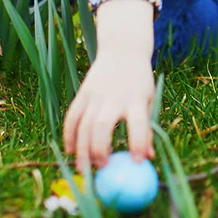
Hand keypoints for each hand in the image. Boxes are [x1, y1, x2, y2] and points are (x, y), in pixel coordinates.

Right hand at [63, 0, 154, 171]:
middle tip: (102, 169)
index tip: (137, 162)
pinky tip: (70, 150)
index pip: (138, 122)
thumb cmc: (139, 80)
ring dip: (82, 148)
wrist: (122, 49)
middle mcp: (114, 96)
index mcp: (135, 99)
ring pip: (84, 124)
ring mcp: (95, 94)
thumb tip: (148, 158)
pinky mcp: (83, 92)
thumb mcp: (148, 99)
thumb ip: (147, 128)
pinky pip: (72, 115)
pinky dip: (68, 134)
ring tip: (85, 168)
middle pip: (102, 125)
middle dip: (100, 150)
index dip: (138, 142)